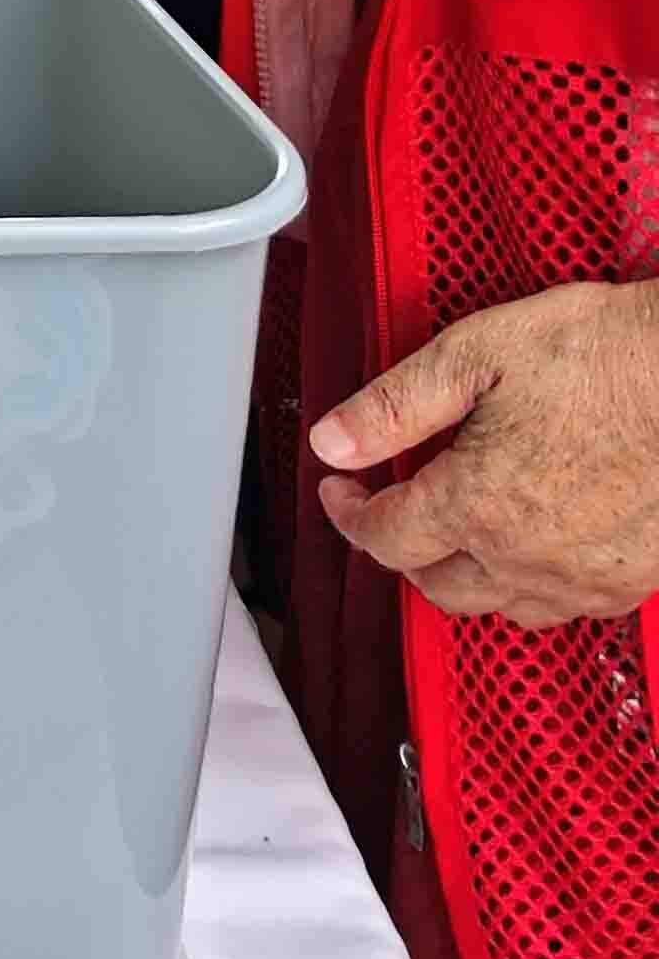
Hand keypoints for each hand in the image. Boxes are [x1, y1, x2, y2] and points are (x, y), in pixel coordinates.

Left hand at [313, 282, 658, 627]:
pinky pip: (564, 606)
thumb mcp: (473, 355)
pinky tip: (531, 545)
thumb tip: (330, 441)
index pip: (386, 538)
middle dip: (401, 548)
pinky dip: (529, 585)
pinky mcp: (636, 581)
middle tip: (393, 506)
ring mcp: (586, 578)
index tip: (339, 489)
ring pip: (500, 606)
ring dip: (463, 575)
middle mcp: (527, 557)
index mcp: (477, 504)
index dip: (348, 514)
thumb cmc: (598, 352)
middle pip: (436, 585)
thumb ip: (393, 406)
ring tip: (456, 528)